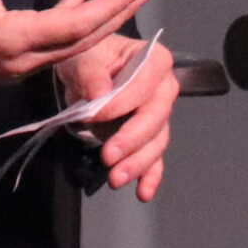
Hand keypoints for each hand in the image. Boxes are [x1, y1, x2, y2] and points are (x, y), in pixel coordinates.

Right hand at [0, 0, 148, 92]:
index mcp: (15, 38)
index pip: (77, 25)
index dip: (110, 7)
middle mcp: (22, 62)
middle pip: (82, 42)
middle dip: (114, 16)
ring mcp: (15, 70)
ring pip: (68, 50)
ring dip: (95, 24)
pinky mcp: (7, 69)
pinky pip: (51, 51)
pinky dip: (69, 29)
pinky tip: (73, 3)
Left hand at [55, 32, 177, 200]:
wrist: (85, 69)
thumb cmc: (89, 55)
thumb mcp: (83, 56)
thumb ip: (91, 72)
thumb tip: (100, 94)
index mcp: (153, 60)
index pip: (145, 83)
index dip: (123, 102)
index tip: (95, 114)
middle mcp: (164, 88)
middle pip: (156, 117)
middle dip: (132, 140)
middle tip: (108, 157)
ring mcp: (158, 115)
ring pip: (156, 142)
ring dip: (138, 163)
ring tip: (116, 179)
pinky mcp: (149, 137)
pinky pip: (155, 159)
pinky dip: (150, 176)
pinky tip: (143, 192)